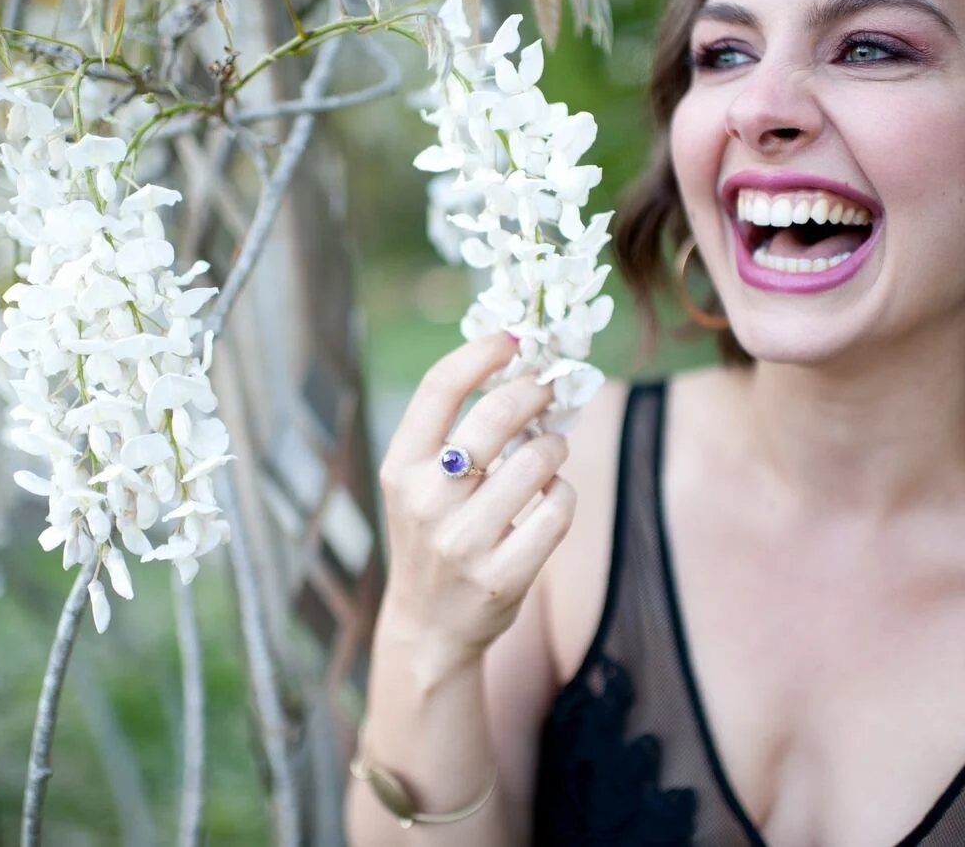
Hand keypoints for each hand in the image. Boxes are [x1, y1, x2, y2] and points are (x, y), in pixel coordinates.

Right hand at [376, 333, 576, 672]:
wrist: (429, 627)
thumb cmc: (433, 537)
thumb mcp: (417, 484)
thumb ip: (450, 432)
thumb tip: (512, 362)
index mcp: (399, 467)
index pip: (439, 388)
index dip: (483, 352)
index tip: (514, 337)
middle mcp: (425, 501)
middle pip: (496, 415)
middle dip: (535, 391)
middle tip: (549, 389)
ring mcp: (463, 542)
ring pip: (537, 461)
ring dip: (555, 447)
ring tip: (550, 451)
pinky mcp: (502, 576)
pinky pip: (558, 510)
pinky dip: (564, 494)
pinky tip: (553, 497)